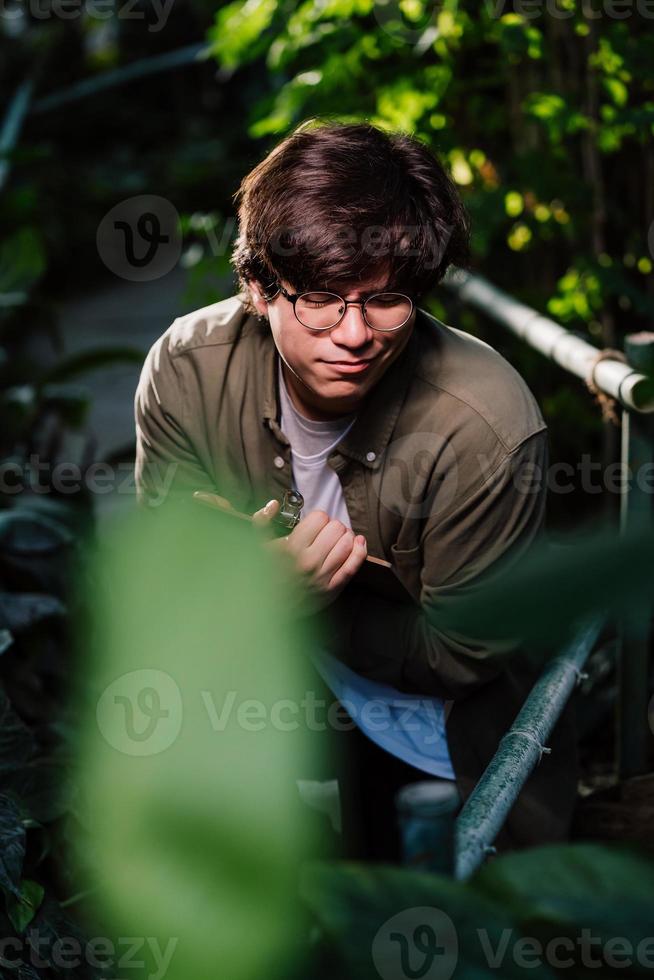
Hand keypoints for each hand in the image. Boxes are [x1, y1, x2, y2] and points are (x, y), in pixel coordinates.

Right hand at [252, 499, 366, 615]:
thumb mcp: (257, 547)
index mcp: (291, 548)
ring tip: (338, 539)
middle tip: (326, 532)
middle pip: (336, 528)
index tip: (314, 525)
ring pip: (348, 543)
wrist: (269, 609)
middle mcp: (308, 562)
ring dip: (346, 536)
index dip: (318, 518)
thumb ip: (262, 521)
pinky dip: (360, 550)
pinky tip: (359, 542)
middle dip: (332, 526)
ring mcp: (322, 576)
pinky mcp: (332, 589)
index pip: (320, 518)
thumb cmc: (264, 575)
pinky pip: (354, 565)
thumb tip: (274, 504)